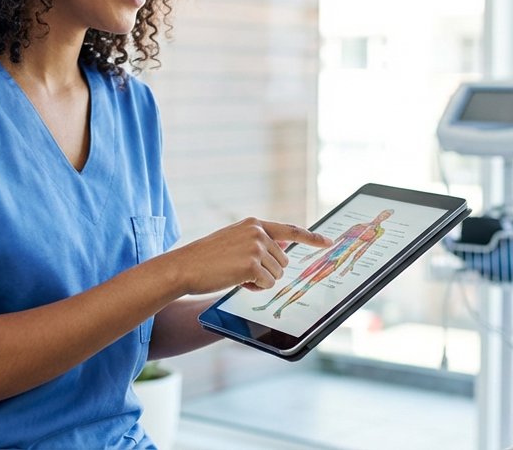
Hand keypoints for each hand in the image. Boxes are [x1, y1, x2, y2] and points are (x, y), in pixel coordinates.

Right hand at [162, 218, 331, 294]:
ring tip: (235, 275)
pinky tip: (236, 281)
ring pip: (277, 275)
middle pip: (284, 261)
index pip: (290, 230)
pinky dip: (254, 288)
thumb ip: (257, 242)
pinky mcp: (252, 264)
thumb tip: (282, 253)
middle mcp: (258, 232)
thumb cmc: (206, 259)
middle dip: (267, 271)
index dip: (311, 238)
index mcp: (254, 224)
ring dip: (260, 281)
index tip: (328, 242)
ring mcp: (256, 247)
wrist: (184, 267)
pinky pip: (267, 284)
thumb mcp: (234, 240)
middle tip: (241, 271)